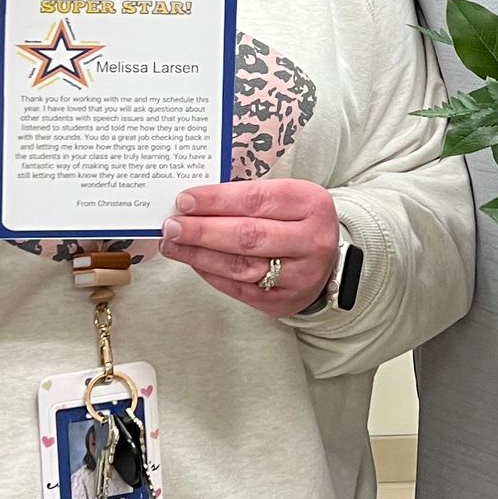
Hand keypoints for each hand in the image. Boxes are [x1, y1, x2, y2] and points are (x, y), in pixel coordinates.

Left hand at [159, 179, 338, 313]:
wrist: (326, 262)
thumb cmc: (298, 222)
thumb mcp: (285, 198)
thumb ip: (245, 198)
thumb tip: (193, 204)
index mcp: (312, 204)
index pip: (256, 199)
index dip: (216, 200)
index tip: (185, 200)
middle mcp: (311, 241)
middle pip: (248, 236)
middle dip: (202, 231)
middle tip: (172, 226)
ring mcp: (300, 275)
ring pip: (240, 266)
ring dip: (199, 254)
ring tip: (173, 244)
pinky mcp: (284, 300)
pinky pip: (239, 289)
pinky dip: (211, 274)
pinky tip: (193, 261)